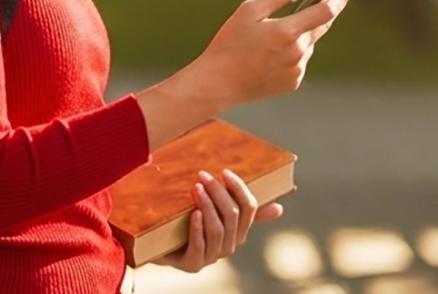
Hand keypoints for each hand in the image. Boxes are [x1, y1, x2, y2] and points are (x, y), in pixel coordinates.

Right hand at [134, 0, 350, 150]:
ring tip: (268, 41)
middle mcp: (298, 52)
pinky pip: (299, 62)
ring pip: (307, 45)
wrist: (219, 82)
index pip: (326, 12)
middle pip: (319, 28)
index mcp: (287, 31)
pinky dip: (290, 54)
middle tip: (309, 7)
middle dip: (317, 16)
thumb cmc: (230, 43)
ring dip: (298, 37)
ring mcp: (297, 69)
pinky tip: (267, 57)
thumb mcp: (247, 10)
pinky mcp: (293, 82)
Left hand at [154, 169, 282, 272]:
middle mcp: (229, 245)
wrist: (157, 243)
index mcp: (239, 231)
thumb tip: (279, 208)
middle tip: (203, 175)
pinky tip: (193, 214)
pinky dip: (198, 229)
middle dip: (219, 193)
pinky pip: (200, 246)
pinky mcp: (192, 264)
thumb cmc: (188, 222)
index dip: (239, 189)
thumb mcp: (213, 211)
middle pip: (232, 216)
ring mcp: (211, 257)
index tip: (224, 172)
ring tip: (195, 188)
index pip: (250, 208)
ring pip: (217, 230)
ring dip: (207, 206)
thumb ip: (239, 206)